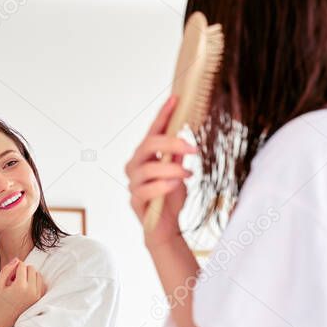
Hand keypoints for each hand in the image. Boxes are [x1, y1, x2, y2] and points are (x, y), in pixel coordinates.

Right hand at [0, 258, 46, 326]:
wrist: (6, 320)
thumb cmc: (0, 302)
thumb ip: (6, 270)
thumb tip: (16, 260)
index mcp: (20, 286)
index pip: (22, 265)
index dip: (14, 268)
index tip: (10, 276)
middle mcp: (31, 290)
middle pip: (32, 268)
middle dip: (23, 271)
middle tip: (15, 280)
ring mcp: (37, 295)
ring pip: (38, 275)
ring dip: (30, 276)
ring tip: (21, 285)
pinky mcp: (40, 298)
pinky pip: (42, 283)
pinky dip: (35, 282)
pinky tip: (27, 288)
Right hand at [125, 95, 198, 249]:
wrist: (166, 227)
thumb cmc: (171, 198)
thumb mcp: (180, 172)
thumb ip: (179, 155)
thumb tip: (188, 137)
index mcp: (146, 155)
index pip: (154, 130)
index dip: (163, 114)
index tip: (175, 99)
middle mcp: (135, 165)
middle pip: (148, 145)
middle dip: (172, 143)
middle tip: (193, 148)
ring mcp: (133, 183)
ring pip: (148, 168)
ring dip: (172, 169)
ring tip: (188, 174)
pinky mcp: (135, 201)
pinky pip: (147, 190)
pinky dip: (164, 186)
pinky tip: (176, 185)